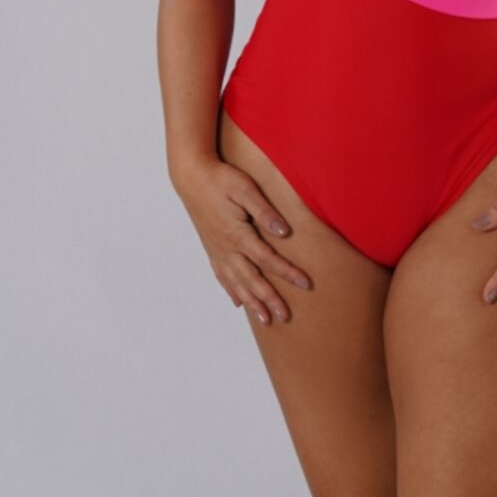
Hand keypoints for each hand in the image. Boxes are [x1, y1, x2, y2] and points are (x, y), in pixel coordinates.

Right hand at [176, 156, 313, 325]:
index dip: (288, 273)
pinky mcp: (211, 248)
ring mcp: (217, 250)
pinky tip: (238, 302)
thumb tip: (284, 232)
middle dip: (269, 299)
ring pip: (236, 283)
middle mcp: (226, 248)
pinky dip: (231, 291)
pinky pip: (222, 276)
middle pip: (252, 280)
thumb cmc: (220, 179)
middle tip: (285, 317)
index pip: (268, 259)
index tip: (306, 284)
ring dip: (251, 303)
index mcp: (237, 234)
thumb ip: (264, 211)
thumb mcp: (245, 188)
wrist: (191, 176)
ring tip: (265, 320)